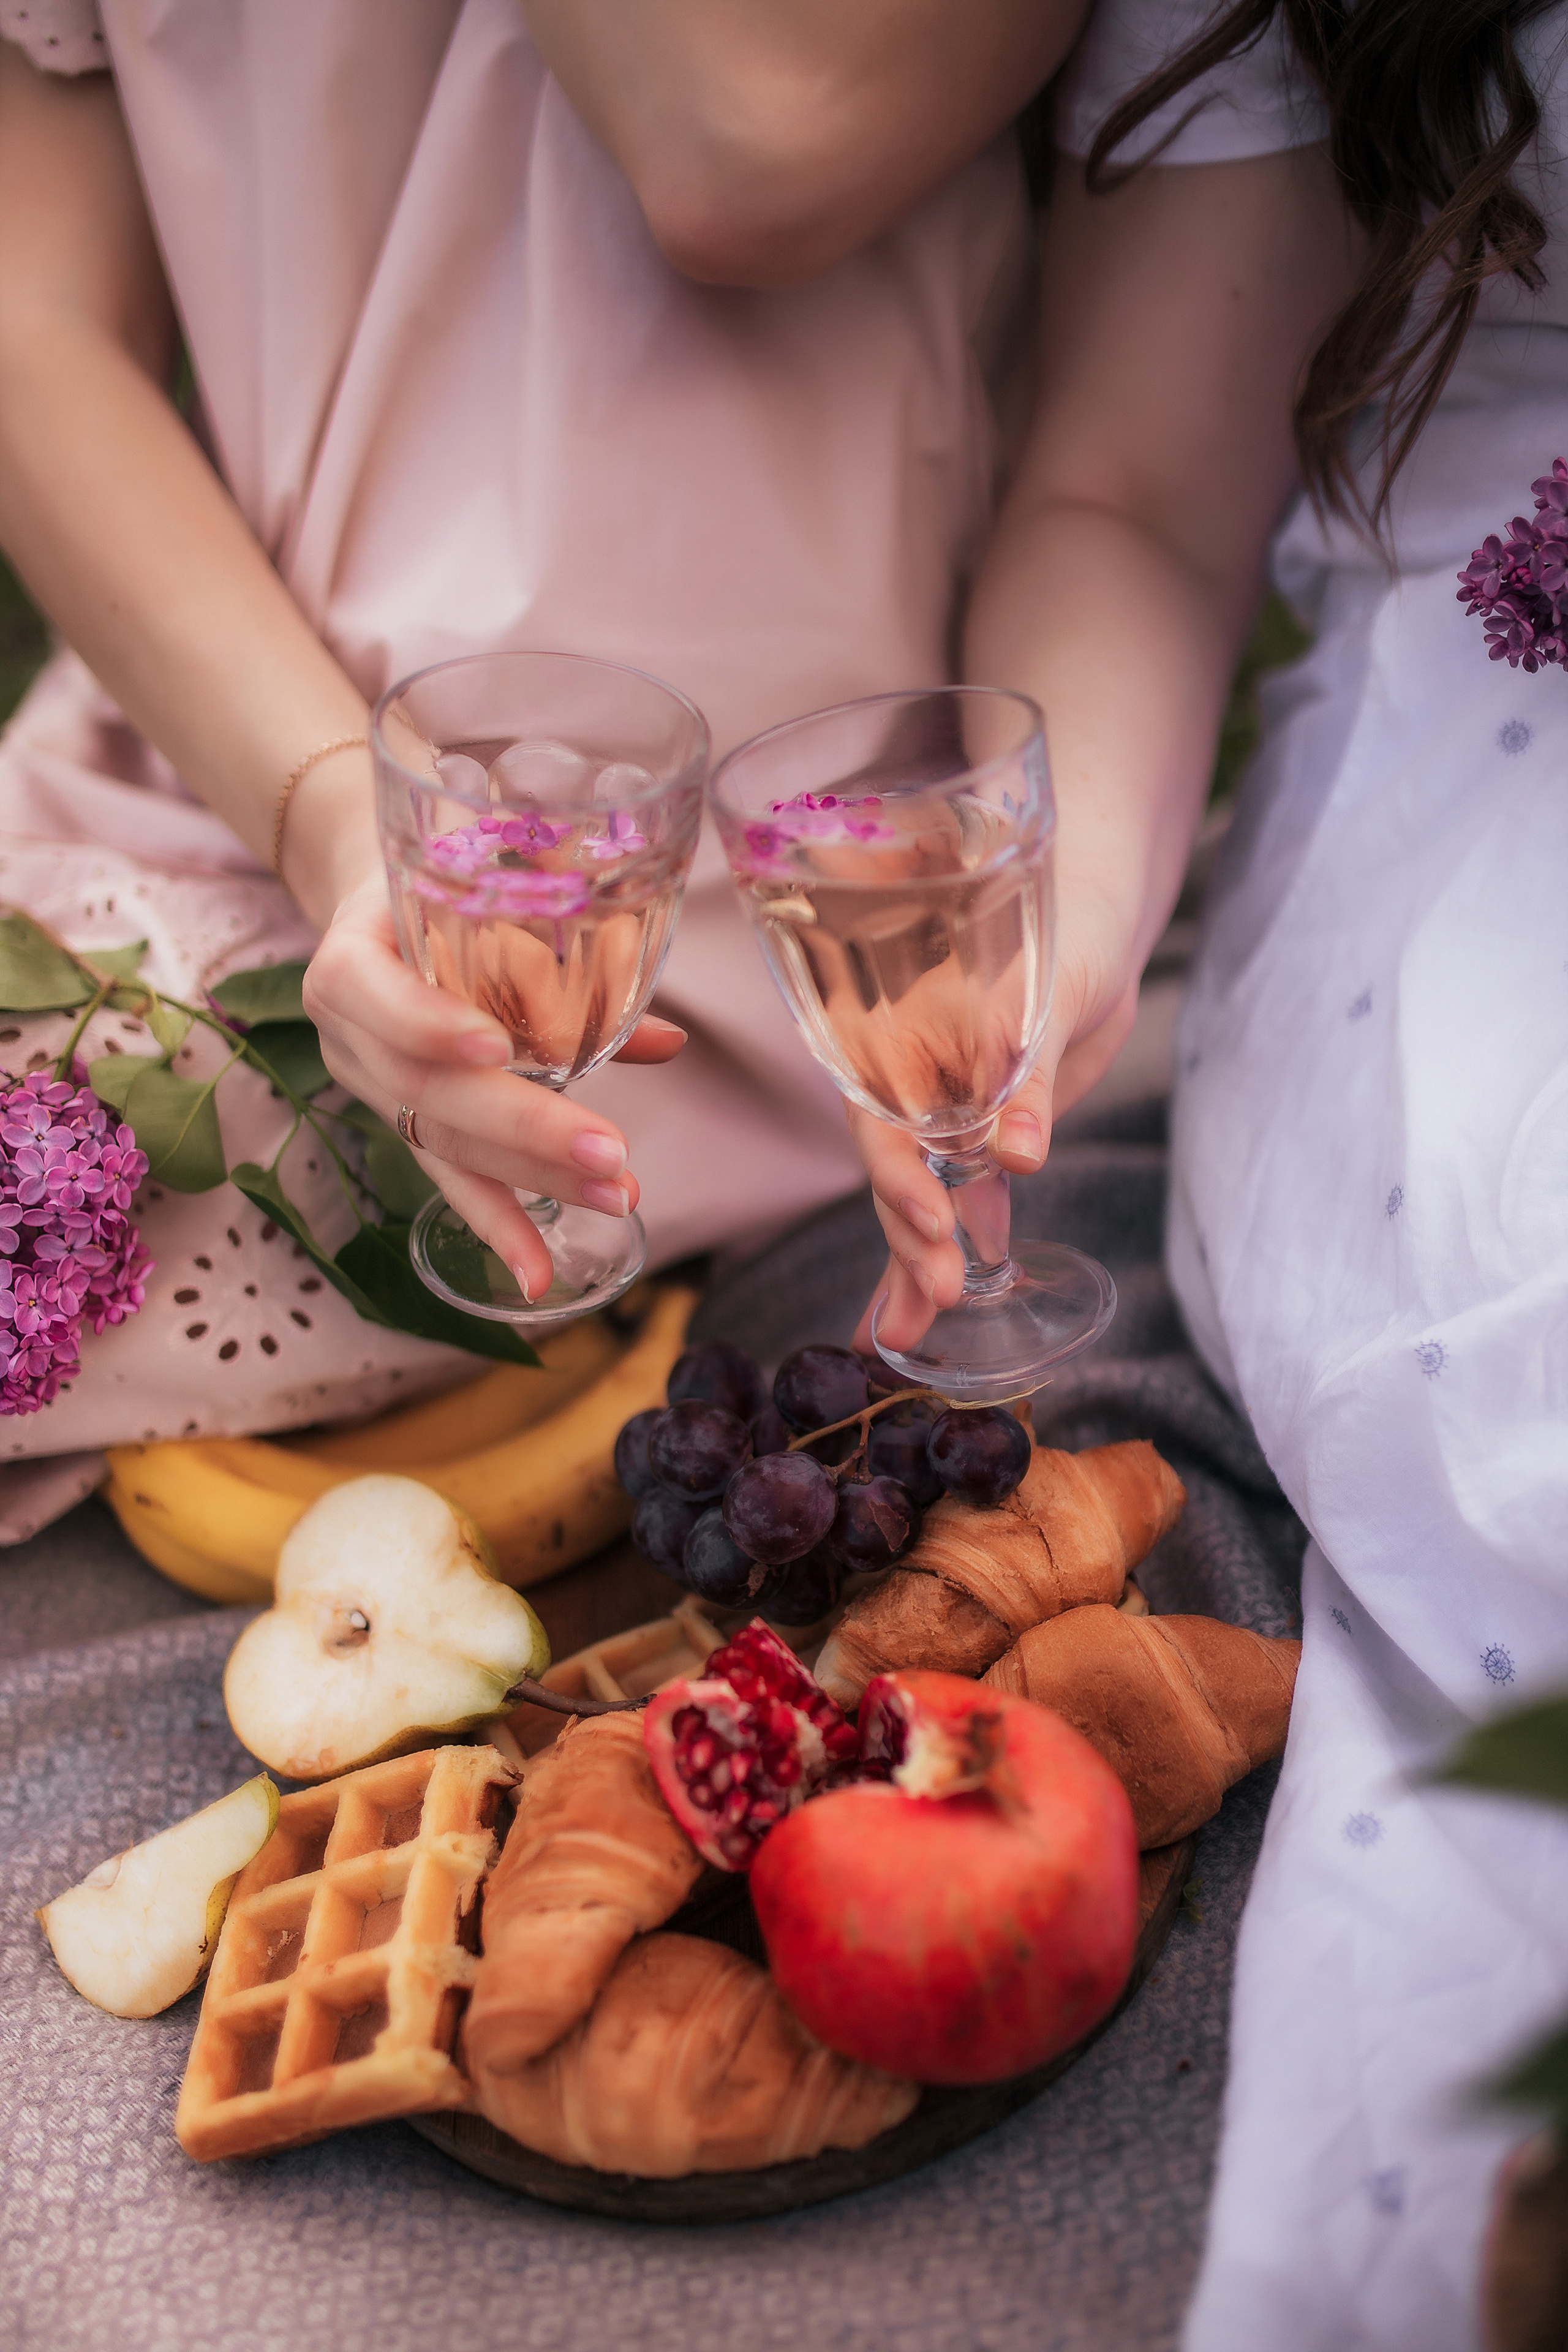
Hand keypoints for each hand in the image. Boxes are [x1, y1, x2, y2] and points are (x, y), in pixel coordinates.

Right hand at [302, 869, 684, 1300]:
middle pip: (427, 1091)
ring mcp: (369, 1088)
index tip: (494, 1042)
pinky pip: (448, 1178)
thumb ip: (565, 963)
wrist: (380, 909)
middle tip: (609, 1154)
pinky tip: (536, 1275)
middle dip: (524, 1128)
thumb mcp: (481, 903)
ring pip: (447, 1143)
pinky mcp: (401, 1125)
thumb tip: (670, 1042)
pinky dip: (498, 1227)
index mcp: (349, 961)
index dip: (427, 1022)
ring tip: (616, 1198)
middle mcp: (347, 1035)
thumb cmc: (440, 894)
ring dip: (536, 1179)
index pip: (372, 994)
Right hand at [848, 879, 1137, 1354]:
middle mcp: (912, 1089)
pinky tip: (923, 1313)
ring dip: (916, 1265)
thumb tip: (1019, 1157)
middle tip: (941, 1293)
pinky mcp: (980, 1145)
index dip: (901, 1175)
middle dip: (912, 1239)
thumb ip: (1027, 1078)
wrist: (1094, 931)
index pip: (883, 1120)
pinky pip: (956, 1207)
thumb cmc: (1064, 936)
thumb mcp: (1049, 995)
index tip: (935, 1221)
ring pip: (917, 1201)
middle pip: (896, 1174)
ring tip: (909, 1335)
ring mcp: (943, 1122)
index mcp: (903, 1041)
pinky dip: (945, 1255)